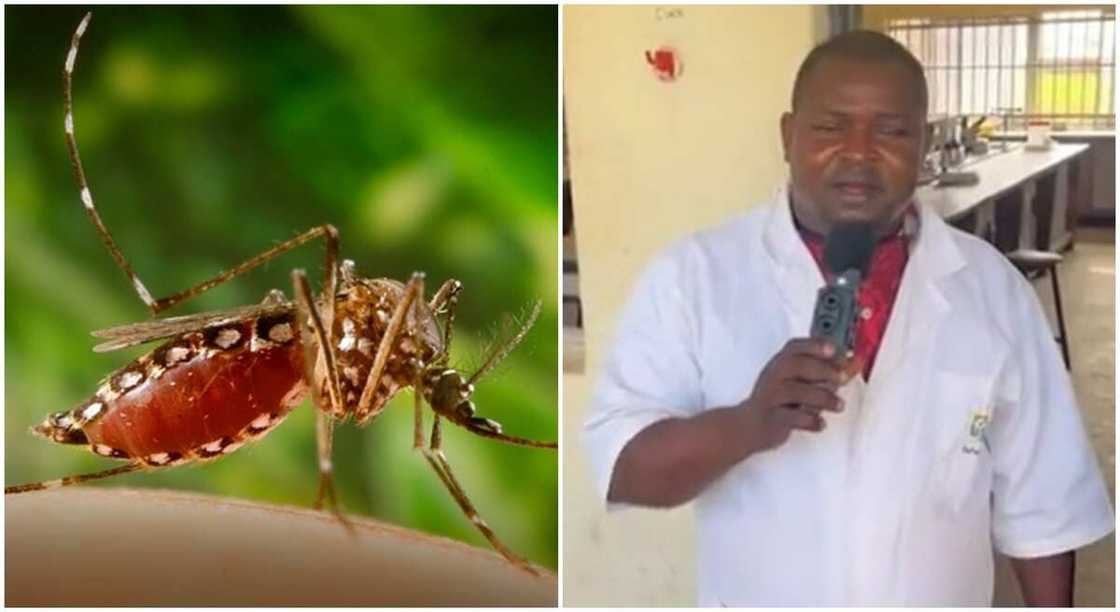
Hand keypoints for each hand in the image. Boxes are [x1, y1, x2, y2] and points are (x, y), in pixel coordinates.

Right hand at [736, 338, 845, 452]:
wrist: (748, 424)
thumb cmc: (778, 399)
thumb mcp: (799, 381)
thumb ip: (825, 372)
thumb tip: (853, 363)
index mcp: (780, 362)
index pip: (795, 347)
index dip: (814, 345)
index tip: (833, 349)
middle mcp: (773, 376)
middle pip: (796, 365)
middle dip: (823, 370)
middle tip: (842, 379)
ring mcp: (771, 396)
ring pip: (796, 391)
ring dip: (823, 397)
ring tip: (838, 405)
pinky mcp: (772, 418)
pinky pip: (793, 418)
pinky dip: (811, 421)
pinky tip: (821, 423)